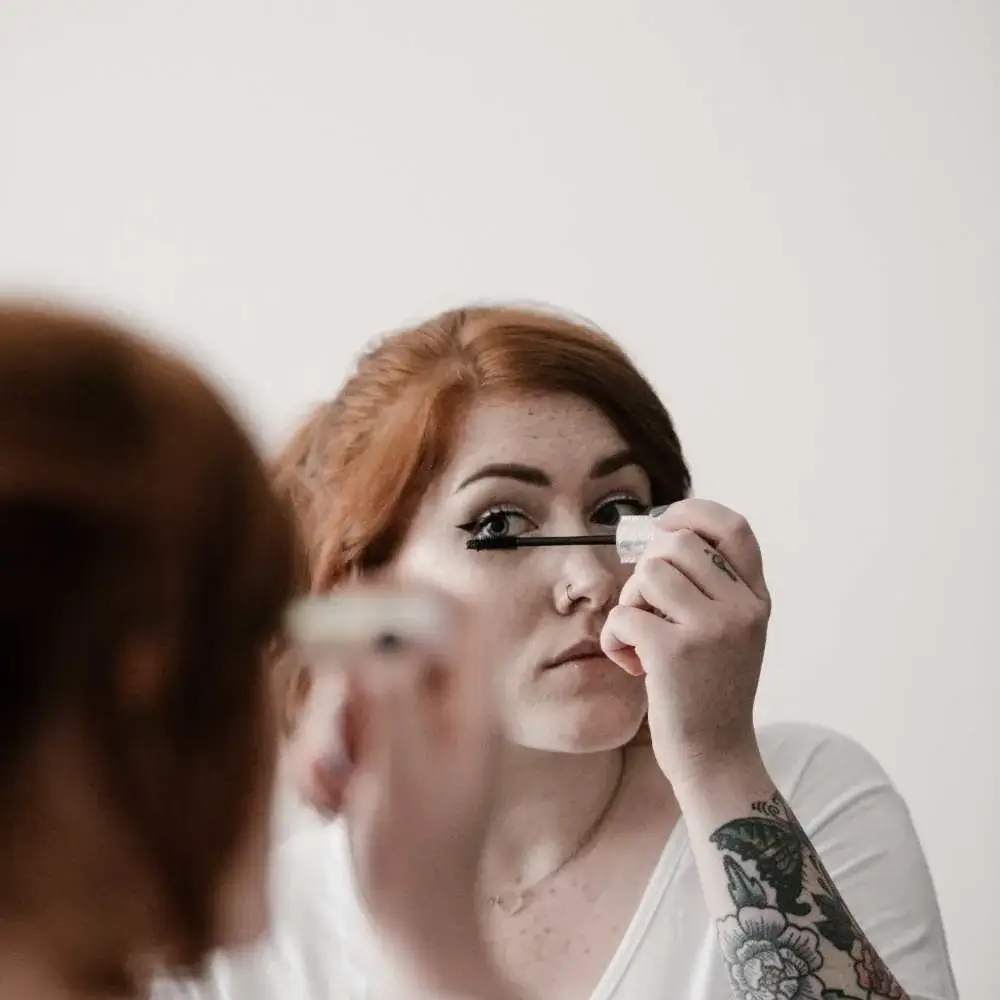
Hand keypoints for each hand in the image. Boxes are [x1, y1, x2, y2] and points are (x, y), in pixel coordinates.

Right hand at [285, 583, 506, 995]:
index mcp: (471, 702)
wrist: (411, 923)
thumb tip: (378, 629)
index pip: (456, 613)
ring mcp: (407, 723)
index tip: (357, 601)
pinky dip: (318, 758)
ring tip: (333, 787)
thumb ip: (391, 695)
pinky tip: (328, 800)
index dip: (412, 592)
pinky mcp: (377, 745)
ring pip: (350, 686)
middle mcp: (441, 704)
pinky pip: (333, 723)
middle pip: (387, 646)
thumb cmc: (421, 861)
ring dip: (325, 735)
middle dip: (344, 690)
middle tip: (335, 738)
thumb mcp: (403, 772)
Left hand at [600, 499, 770, 785]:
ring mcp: (711, 628)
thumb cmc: (708, 691)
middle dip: (647, 571)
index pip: (733, 526)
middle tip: (647, 609)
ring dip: (630, 604)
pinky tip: (631, 663)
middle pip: (674, 544)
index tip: (662, 525)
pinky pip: (623, 614)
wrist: (716, 757)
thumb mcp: (729, 632)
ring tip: (641, 640)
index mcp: (755, 598)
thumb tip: (658, 532)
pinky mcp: (675, 652)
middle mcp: (741, 607)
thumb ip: (709, 586)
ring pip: (647, 574)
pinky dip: (613, 638)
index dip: (692, 513)